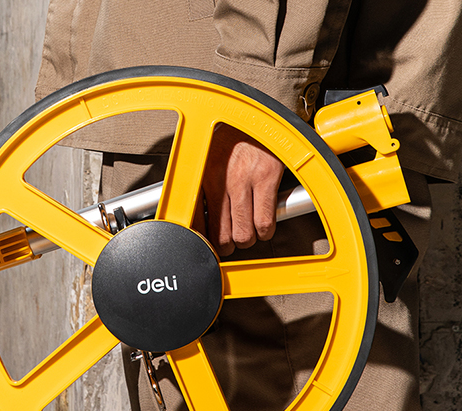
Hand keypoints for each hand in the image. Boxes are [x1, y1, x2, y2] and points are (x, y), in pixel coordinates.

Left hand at [200, 124, 283, 256]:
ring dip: (247, 239)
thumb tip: (197, 220)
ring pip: (242, 235)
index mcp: (202, 177)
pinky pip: (264, 223)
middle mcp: (219, 180)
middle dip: (227, 246)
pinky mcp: (266, 178)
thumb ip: (201, 187)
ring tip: (248, 232)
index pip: (195, 223)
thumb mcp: (208, 160)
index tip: (207, 246)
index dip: (202, 242)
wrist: (259, 112)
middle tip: (231, 241)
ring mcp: (244, 180)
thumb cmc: (234, 137)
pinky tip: (263, 226)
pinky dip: (265, 232)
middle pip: (220, 237)